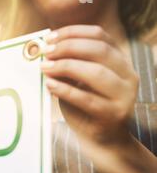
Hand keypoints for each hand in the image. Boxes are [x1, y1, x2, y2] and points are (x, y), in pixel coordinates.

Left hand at [41, 25, 138, 145]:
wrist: (102, 140)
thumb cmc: (86, 107)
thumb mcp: (78, 81)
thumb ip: (69, 65)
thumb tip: (45, 50)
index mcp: (120, 61)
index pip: (100, 36)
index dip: (73, 33)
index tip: (50, 37)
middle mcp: (127, 75)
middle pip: (99, 50)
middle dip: (68, 48)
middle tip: (45, 53)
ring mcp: (124, 95)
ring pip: (96, 72)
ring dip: (66, 66)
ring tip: (45, 68)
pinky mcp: (113, 114)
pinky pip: (86, 98)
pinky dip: (65, 90)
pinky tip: (49, 85)